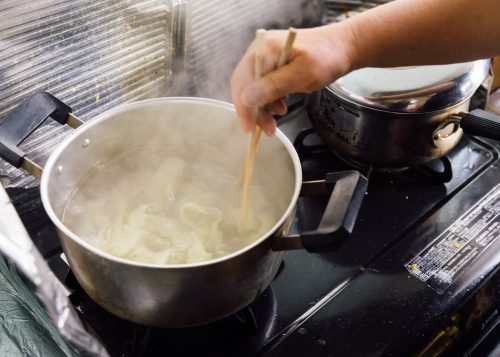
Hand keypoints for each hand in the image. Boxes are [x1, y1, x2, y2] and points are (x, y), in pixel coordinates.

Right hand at [230, 23, 356, 135]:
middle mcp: (259, 52)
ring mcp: (265, 58)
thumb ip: (273, 86)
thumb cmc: (327, 57)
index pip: (242, 81)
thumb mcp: (302, 74)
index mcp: (264, 49)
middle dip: (254, 110)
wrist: (343, 48)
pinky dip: (270, 100)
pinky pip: (263, 87)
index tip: (249, 127)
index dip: (244, 107)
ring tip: (277, 118)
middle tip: (268, 128)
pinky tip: (281, 106)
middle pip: (245, 86)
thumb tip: (246, 99)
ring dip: (263, 107)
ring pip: (253, 89)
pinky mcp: (272, 66)